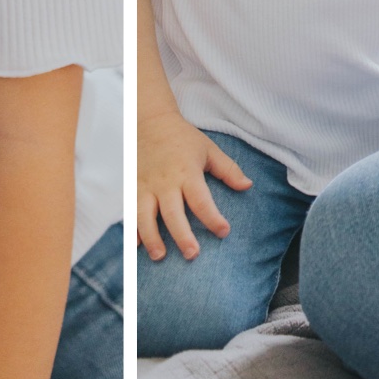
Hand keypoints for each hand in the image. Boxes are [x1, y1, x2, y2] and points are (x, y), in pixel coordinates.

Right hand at [137, 111, 251, 260]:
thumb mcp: (209, 150)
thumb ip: (228, 170)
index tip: (224, 232)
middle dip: (182, 236)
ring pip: (145, 216)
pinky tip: (136, 245)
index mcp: (187, 172)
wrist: (150, 121)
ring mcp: (146, 185)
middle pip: (173, 213)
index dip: (213, 218)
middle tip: (192, 254)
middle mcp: (165, 182)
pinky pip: (130, 211)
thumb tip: (248, 186)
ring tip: (159, 256)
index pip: (201, 200)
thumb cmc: (183, 138)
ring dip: (152, 238)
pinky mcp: (132, 187)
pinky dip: (132, 229)